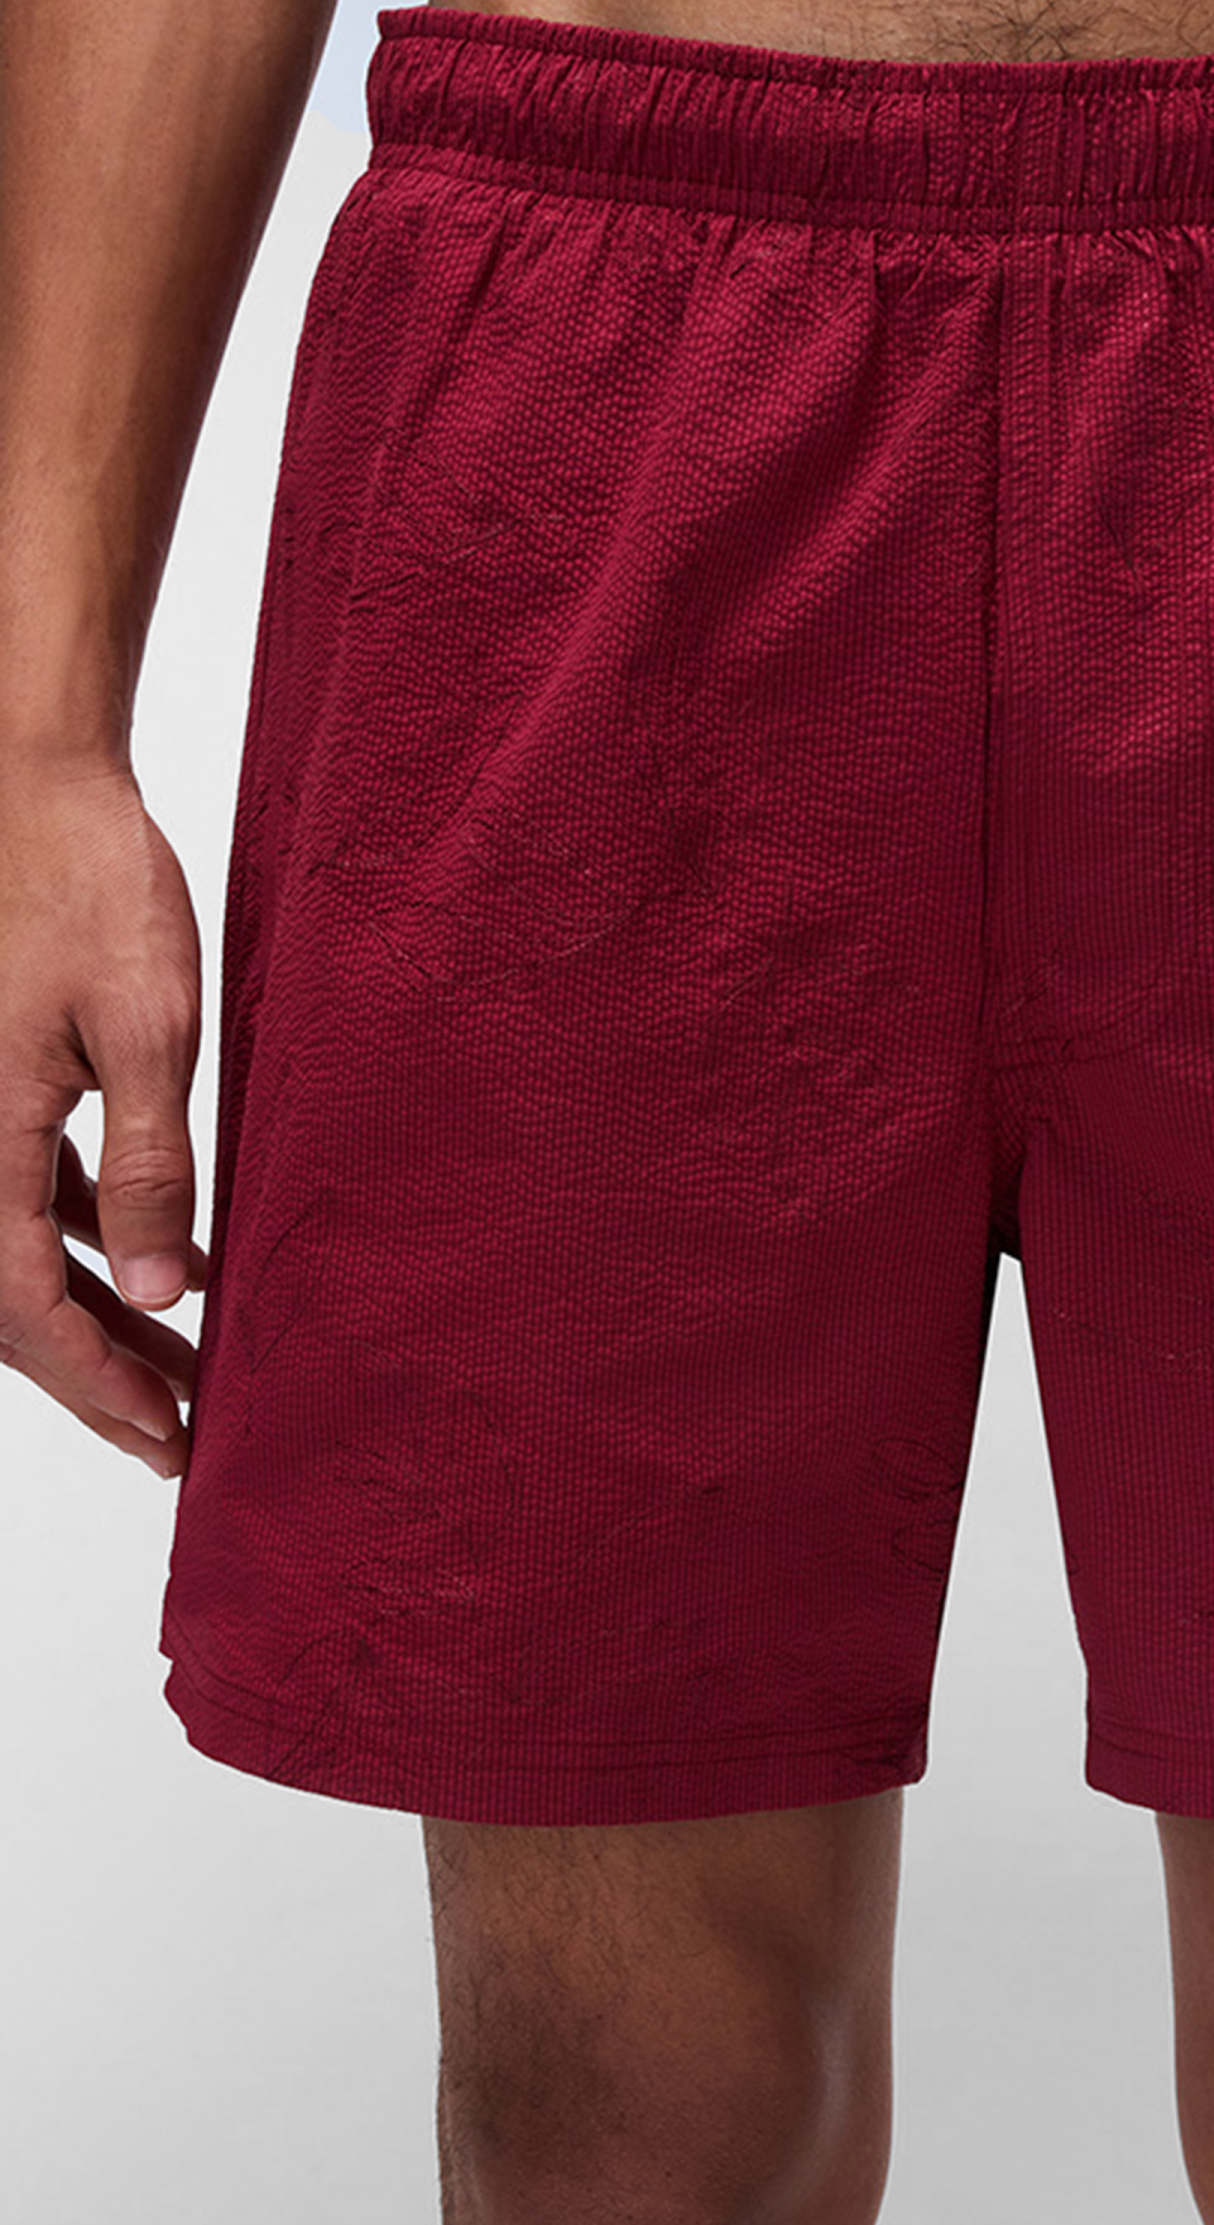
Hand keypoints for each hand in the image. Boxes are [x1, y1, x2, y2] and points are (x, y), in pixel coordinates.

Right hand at [0, 751, 207, 1474]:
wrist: (38, 787)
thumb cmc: (89, 885)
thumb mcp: (148, 1027)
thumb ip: (154, 1166)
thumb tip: (164, 1292)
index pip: (30, 1308)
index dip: (98, 1385)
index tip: (166, 1438)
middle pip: (15, 1302)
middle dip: (97, 1376)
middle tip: (179, 1436)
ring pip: (25, 1257)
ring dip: (100, 1319)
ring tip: (185, 1372)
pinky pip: (32, 1199)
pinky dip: (94, 1248)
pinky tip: (165, 1271)